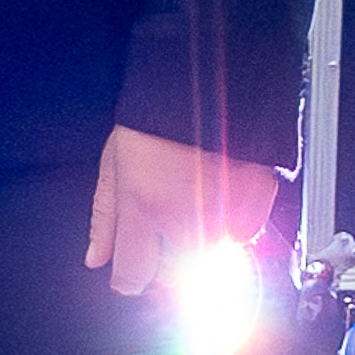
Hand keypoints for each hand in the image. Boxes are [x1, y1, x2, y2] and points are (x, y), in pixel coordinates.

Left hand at [85, 127, 293, 305]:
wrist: (209, 74)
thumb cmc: (157, 113)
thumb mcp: (114, 160)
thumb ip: (105, 217)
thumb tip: (96, 259)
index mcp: (141, 204)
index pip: (132, 276)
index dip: (130, 280)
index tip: (132, 276)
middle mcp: (184, 213)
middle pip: (179, 277)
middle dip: (170, 267)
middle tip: (165, 236)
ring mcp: (225, 207)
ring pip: (213, 258)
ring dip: (202, 244)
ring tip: (193, 203)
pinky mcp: (258, 196)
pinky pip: (246, 234)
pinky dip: (234, 224)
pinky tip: (219, 194)